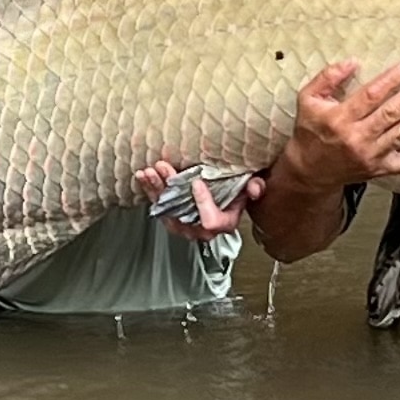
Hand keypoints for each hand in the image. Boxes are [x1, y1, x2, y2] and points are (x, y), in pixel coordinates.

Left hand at [136, 160, 264, 241]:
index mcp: (224, 224)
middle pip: (182, 215)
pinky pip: (158, 206)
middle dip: (171, 190)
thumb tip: (255, 188)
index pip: (211, 221)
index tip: (197, 182)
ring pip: (166, 210)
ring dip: (155, 189)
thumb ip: (253, 188)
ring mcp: (184, 225)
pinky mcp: (171, 217)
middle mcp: (201, 230)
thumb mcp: (248, 189)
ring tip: (148, 171)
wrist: (223, 199)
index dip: (203, 204)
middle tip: (164, 169)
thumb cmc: (236, 193)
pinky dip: (150, 190)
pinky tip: (143, 176)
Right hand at [277, 59, 399, 192]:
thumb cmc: (310, 130)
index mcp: (340, 118)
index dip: (390, 80)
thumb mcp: (308, 99)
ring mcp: (371, 155)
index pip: (370, 96)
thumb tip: (352, 61)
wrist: (309, 171)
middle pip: (390, 114)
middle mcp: (357, 138)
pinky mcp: (380, 169)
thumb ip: (328, 77)